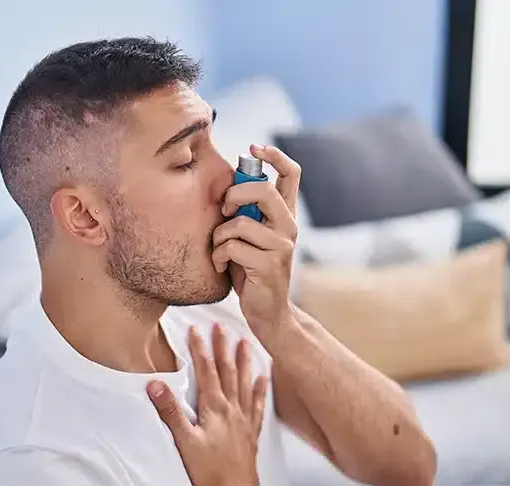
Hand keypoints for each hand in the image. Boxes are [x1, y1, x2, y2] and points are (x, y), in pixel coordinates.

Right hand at [147, 323, 267, 485]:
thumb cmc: (208, 472)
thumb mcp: (184, 441)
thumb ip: (170, 411)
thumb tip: (155, 384)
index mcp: (215, 408)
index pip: (206, 371)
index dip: (201, 348)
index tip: (196, 328)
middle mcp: (232, 410)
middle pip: (227, 371)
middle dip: (222, 347)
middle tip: (221, 326)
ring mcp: (244, 421)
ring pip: (245, 383)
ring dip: (244, 361)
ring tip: (246, 342)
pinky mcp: (251, 434)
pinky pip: (257, 405)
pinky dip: (260, 389)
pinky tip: (264, 379)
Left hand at [212, 144, 301, 340]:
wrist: (267, 313)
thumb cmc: (250, 272)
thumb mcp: (248, 237)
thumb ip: (244, 213)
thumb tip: (224, 187)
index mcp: (285, 215)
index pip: (292, 174)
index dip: (275, 155)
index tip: (254, 148)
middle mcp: (288, 227)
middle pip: (262, 190)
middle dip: (233, 195)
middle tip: (223, 211)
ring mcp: (281, 246)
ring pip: (239, 223)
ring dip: (218, 236)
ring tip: (218, 249)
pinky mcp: (269, 265)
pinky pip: (231, 247)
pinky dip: (217, 255)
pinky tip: (220, 266)